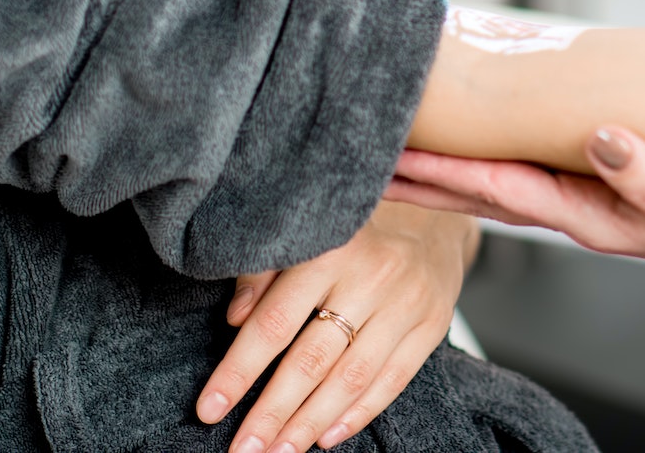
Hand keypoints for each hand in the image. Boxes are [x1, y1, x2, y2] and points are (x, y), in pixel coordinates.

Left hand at [194, 203, 479, 452]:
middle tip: (242, 449)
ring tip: (277, 451)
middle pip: (312, 359)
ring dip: (309, 424)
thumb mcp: (307, 235)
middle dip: (272, 412)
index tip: (210, 408)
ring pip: (351, 378)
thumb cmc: (356, 231)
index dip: (239, 370)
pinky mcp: (431, 325)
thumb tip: (234, 319)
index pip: (275, 322)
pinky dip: (357, 415)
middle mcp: (371, 276)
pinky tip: (326, 438)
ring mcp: (406, 303)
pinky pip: (392, 381)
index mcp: (331, 249)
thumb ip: (264, 271)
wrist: (434, 215)